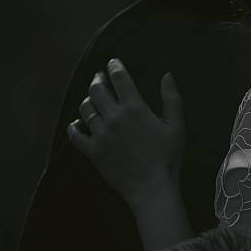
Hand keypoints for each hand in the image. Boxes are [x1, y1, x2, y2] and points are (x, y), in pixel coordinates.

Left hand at [67, 59, 184, 205]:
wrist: (152, 187)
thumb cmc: (168, 157)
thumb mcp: (176, 125)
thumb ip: (172, 98)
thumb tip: (167, 75)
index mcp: (135, 108)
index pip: (119, 78)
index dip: (114, 67)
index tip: (112, 63)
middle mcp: (114, 117)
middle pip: (97, 90)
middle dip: (97, 80)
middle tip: (99, 78)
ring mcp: (101, 134)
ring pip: (85, 108)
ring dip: (88, 100)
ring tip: (92, 99)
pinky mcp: (92, 151)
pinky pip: (75, 134)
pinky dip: (74, 126)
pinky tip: (78, 123)